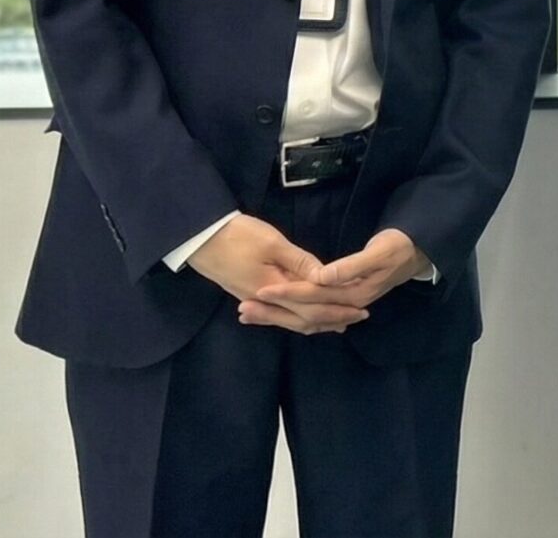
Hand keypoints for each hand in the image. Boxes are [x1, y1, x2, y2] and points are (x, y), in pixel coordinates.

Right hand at [188, 215, 368, 335]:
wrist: (197, 238)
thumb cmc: (236, 235)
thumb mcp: (272, 243)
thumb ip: (300, 262)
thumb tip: (325, 277)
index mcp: (273, 289)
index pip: (311, 306)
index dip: (337, 307)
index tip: (360, 306)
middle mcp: (264, 301)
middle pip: (303, 318)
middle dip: (332, 318)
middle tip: (358, 316)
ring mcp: (254, 299)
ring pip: (290, 318)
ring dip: (316, 320)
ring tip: (339, 321)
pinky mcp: (248, 293)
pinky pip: (279, 312)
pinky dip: (297, 316)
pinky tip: (304, 313)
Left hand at [245, 228, 430, 331]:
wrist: (419, 252)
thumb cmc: (400, 246)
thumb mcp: (380, 251)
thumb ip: (352, 265)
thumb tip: (322, 277)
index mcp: (355, 291)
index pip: (314, 295)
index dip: (287, 293)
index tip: (261, 290)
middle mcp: (348, 303)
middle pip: (305, 313)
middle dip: (274, 312)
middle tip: (243, 309)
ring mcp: (345, 304)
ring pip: (306, 317)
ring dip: (278, 316)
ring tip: (249, 314)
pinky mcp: (342, 300)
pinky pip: (312, 313)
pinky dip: (291, 314)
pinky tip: (276, 313)